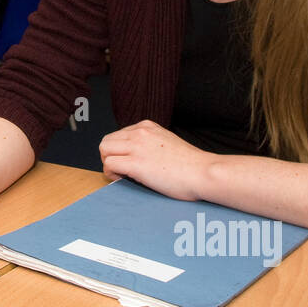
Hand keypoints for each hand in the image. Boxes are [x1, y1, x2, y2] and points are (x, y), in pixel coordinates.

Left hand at [98, 120, 212, 201]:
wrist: (203, 172)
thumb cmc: (190, 164)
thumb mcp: (167, 142)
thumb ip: (150, 144)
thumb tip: (135, 156)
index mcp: (147, 126)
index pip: (118, 135)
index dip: (119, 151)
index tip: (126, 162)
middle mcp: (140, 132)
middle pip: (107, 141)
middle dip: (109, 156)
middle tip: (120, 170)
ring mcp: (137, 147)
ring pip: (104, 150)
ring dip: (108, 164)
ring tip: (121, 175)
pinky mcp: (136, 163)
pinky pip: (109, 164)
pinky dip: (111, 174)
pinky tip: (123, 180)